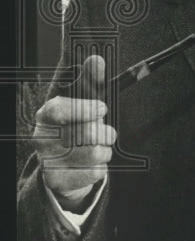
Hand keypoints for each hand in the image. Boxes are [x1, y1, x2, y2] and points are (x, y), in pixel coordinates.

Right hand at [33, 55, 116, 211]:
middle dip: (104, 132)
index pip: (59, 109)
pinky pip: (94, 173)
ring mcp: (47, 160)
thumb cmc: (78, 127)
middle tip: (106, 133)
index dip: (84, 108)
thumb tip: (96, 60)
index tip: (103, 108)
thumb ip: (92, 81)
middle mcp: (42, 137)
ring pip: (93, 153)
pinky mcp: (57, 180)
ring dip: (105, 150)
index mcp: (46, 115)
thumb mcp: (85, 102)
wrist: (67, 164)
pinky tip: (92, 164)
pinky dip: (100, 167)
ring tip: (99, 148)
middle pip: (84, 133)